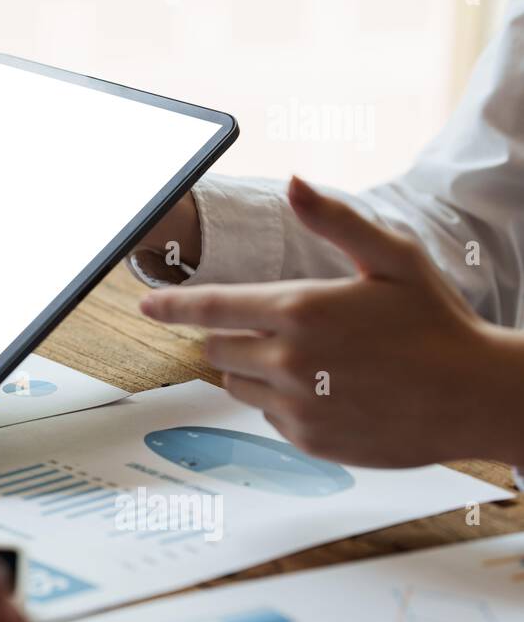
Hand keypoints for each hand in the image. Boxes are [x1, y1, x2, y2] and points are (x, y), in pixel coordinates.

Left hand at [140, 177, 523, 468]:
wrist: (475, 396)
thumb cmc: (436, 323)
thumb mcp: (392, 259)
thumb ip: (334, 221)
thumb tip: (294, 182)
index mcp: (300, 310)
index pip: (210, 307)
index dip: (171, 306)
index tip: (145, 306)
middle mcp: (288, 360)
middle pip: (217, 348)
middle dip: (231, 335)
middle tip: (282, 328)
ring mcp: (296, 405)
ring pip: (238, 384)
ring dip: (255, 369)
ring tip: (312, 360)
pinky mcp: (308, 439)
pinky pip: (269, 416)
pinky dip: (284, 402)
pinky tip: (330, 390)